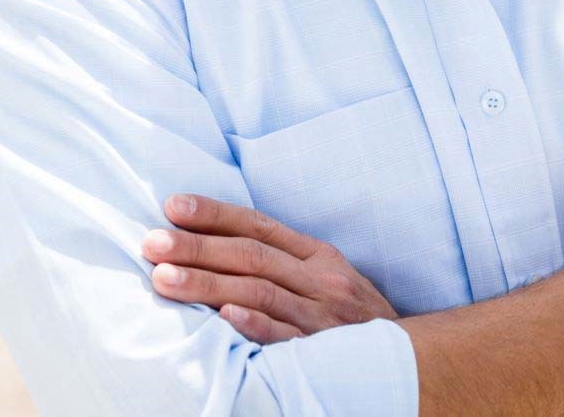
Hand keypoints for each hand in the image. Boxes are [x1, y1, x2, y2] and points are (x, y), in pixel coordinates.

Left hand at [142, 194, 397, 342]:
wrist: (411, 357)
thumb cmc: (355, 318)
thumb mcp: (329, 278)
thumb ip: (286, 262)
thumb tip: (224, 246)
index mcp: (318, 256)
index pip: (260, 226)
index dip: (216, 213)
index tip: (174, 205)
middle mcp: (319, 280)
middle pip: (251, 256)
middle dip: (198, 246)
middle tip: (152, 242)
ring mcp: (319, 316)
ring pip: (257, 291)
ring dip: (208, 282)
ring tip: (163, 277)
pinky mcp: (320, 352)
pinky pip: (283, 337)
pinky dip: (253, 324)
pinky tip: (222, 317)